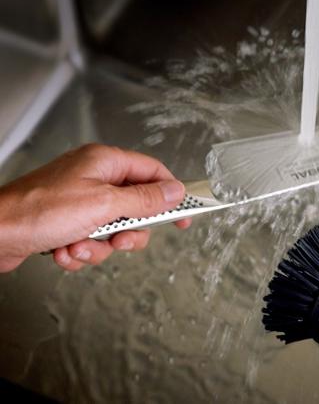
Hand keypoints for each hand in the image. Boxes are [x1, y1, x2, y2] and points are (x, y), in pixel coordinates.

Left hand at [0, 144, 190, 272]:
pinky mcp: (68, 222)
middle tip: (118, 238)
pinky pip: (92, 241)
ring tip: (77, 245)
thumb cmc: (38, 211)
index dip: (172, 195)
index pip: (154, 172)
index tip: (184, 216)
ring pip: (114, 230)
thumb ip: (145, 199)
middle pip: (136, 208)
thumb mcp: (104, 205)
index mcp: (105, 163)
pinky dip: (81, 252)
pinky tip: (62, 250)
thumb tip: (175, 192)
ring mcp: (80, 201)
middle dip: (127, 232)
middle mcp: (94, 178)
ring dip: (99, 246)